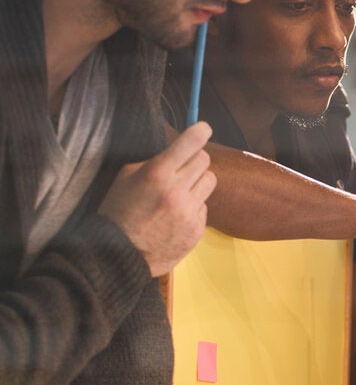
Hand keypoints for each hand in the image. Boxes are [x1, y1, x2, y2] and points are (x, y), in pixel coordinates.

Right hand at [98, 122, 216, 276]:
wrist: (118, 255)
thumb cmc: (117, 212)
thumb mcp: (125, 178)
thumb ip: (153, 162)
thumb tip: (176, 150)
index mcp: (157, 174)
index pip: (190, 143)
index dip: (200, 132)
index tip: (202, 129)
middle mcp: (177, 190)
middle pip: (204, 160)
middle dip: (193, 160)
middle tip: (181, 168)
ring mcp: (190, 211)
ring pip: (210, 181)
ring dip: (197, 182)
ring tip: (179, 192)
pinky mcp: (198, 229)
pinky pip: (204, 206)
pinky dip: (194, 206)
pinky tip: (175, 215)